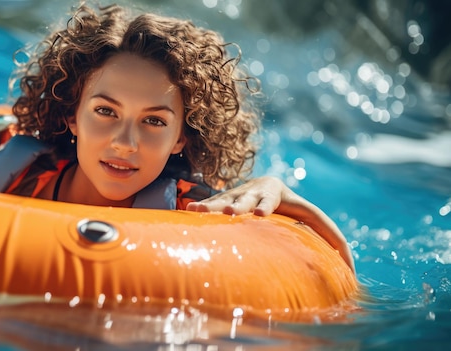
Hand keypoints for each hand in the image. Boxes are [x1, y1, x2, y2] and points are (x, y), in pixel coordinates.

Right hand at [186, 176, 354, 271]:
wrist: (267, 182)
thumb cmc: (296, 210)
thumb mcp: (314, 219)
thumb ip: (332, 239)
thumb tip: (353, 269)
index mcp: (281, 194)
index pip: (276, 199)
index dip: (266, 205)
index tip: (259, 214)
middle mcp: (258, 191)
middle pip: (248, 198)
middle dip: (240, 204)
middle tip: (232, 211)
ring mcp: (240, 194)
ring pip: (227, 199)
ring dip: (215, 206)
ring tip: (200, 211)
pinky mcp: (226, 200)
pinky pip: (213, 204)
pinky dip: (202, 208)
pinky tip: (189, 210)